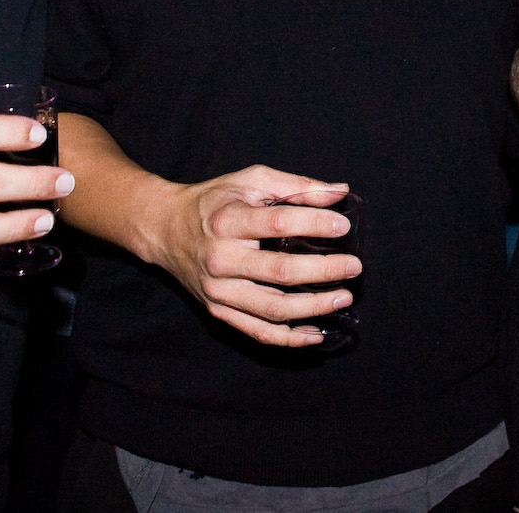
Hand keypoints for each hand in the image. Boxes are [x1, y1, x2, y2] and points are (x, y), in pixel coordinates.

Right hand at [142, 166, 357, 347]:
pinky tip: (316, 332)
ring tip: (344, 297)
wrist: (165, 229)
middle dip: (323, 271)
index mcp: (228, 220)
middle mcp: (221, 258)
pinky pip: (258, 331)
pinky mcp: (218, 311)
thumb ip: (296, 186)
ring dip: (314, 307)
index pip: (277, 223)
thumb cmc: (214, 201)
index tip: (343, 225)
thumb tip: (340, 192)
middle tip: (353, 267)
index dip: (314, 223)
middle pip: (280, 272)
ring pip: (273, 308)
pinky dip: (289, 337)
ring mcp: (218, 290)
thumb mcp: (250, 180)